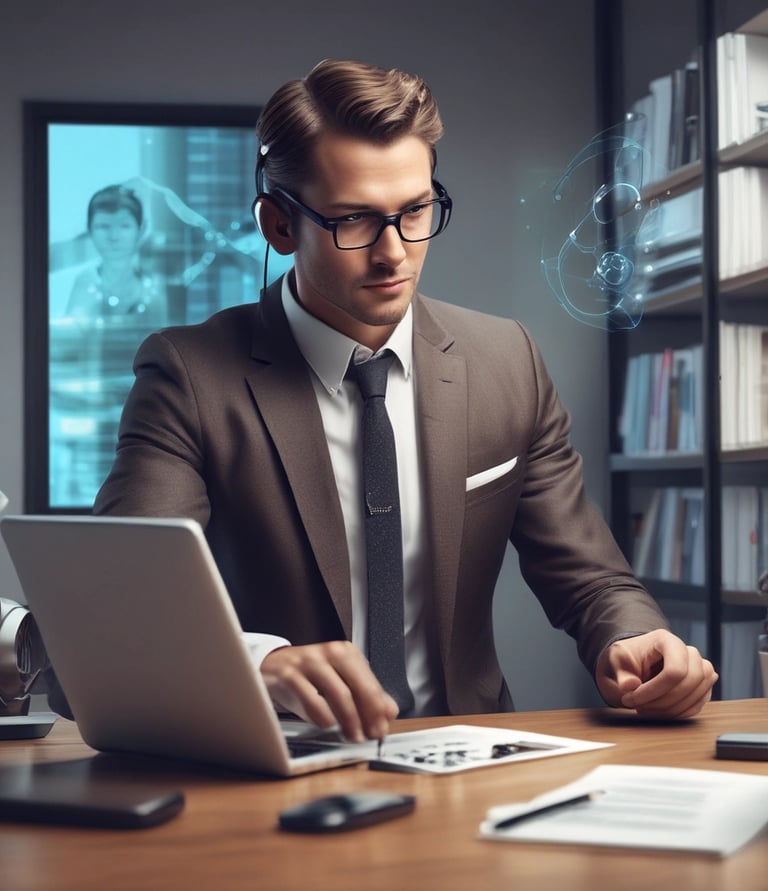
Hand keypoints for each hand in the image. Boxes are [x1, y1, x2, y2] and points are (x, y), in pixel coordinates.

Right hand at [260, 640, 398, 742]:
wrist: (270, 666)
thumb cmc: (307, 677)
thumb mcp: (338, 682)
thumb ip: (364, 695)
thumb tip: (389, 711)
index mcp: (345, 653)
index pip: (370, 683)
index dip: (378, 710)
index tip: (382, 728)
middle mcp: (329, 653)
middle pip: (358, 685)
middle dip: (368, 714)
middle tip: (371, 735)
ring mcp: (308, 662)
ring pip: (338, 692)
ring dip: (349, 719)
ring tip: (353, 735)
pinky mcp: (289, 674)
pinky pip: (310, 697)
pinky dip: (322, 714)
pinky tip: (328, 724)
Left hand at [595, 629, 717, 718]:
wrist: (635, 663)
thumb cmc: (627, 659)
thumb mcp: (616, 662)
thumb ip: (621, 674)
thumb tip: (629, 686)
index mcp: (667, 641)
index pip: (675, 669)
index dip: (654, 690)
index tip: (631, 698)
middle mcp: (689, 652)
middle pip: (691, 682)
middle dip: (663, 701)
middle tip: (638, 706)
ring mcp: (700, 668)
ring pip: (697, 695)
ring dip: (670, 710)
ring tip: (645, 709)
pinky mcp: (702, 686)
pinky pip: (698, 705)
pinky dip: (677, 714)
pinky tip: (657, 712)